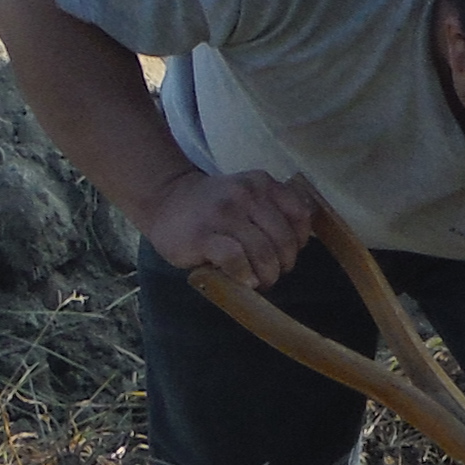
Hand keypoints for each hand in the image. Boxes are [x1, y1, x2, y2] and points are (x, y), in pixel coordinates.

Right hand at [137, 164, 320, 283]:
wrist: (165, 199)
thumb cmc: (212, 206)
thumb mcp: (247, 195)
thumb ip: (272, 211)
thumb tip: (296, 247)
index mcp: (262, 183)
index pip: (299, 215)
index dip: (298, 243)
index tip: (286, 255)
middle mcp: (246, 194)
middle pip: (283, 239)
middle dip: (283, 265)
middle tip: (271, 275)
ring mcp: (224, 214)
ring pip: (263, 251)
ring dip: (266, 275)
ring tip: (258, 281)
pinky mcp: (203, 235)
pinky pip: (236, 259)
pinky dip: (244, 274)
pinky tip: (243, 280)